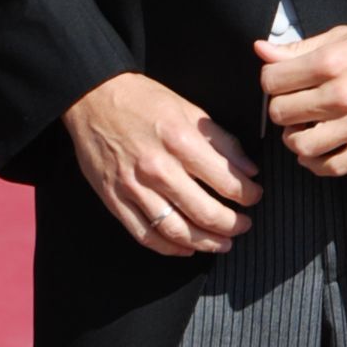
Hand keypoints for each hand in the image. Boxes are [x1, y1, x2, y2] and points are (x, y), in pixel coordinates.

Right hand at [61, 73, 260, 256]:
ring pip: (176, 230)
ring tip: (221, 243)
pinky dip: (169, 248)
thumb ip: (222, 141)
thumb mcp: (189, 109)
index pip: (226, 182)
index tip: (254, 197)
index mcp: (180, 141)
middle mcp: (157, 168)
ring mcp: (133, 187)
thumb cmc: (141, 101)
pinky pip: (144, 234)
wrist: (92, 98)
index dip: (248, 195)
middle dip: (232, 225)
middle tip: (243, 225)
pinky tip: (185, 247)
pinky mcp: (114, 199)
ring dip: (205, 243)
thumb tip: (249, 170)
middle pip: (205, 213)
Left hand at [256, 21, 346, 176]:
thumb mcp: (343, 36)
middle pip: (281, 114)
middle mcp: (343, 94)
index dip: (271, 81)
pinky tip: (317, 153)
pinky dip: (317, 164)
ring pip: (301, 145)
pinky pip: (334, 167)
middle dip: (281, 110)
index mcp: (330, 62)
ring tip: (303, 130)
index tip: (281, 83)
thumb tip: (260, 50)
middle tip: (294, 106)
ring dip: (294, 140)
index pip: (271, 81)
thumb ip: (299, 48)